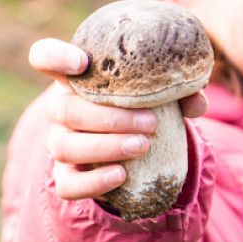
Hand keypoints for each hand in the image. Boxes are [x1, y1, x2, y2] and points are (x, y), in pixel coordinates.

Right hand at [28, 38, 208, 200]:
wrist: (139, 145)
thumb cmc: (145, 105)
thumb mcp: (162, 92)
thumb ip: (179, 91)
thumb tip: (197, 101)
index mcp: (77, 77)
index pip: (45, 56)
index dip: (54, 57)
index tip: (81, 62)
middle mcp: (61, 108)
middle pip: (62, 109)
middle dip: (107, 117)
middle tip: (150, 123)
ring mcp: (60, 143)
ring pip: (64, 146)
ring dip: (105, 146)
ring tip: (143, 146)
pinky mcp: (67, 176)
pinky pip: (68, 184)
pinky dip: (92, 182)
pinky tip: (121, 175)